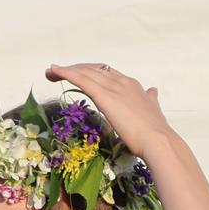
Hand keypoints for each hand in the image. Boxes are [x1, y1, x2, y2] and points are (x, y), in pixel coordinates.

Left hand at [45, 63, 174, 160]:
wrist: (158, 141)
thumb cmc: (154, 133)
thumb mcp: (152, 111)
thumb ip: (150, 100)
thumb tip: (153, 91)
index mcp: (132, 85)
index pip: (106, 73)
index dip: (90, 72)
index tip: (79, 75)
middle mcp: (122, 82)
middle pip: (93, 69)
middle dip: (75, 69)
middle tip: (57, 72)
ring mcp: (113, 87)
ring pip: (85, 71)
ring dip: (66, 70)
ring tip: (50, 71)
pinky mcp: (105, 96)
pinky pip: (81, 79)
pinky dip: (65, 72)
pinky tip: (53, 71)